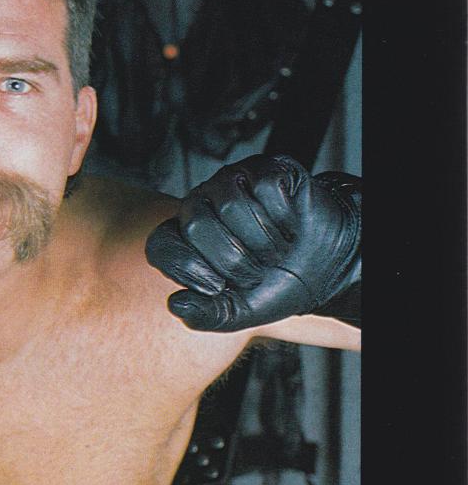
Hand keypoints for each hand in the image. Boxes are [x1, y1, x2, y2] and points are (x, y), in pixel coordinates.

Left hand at [145, 154, 360, 331]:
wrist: (323, 270)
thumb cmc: (272, 286)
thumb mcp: (236, 313)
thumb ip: (204, 315)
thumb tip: (175, 304)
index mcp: (182, 238)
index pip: (160, 245)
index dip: (190, 271)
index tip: (219, 287)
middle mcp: (199, 204)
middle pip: (196, 225)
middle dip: (233, 260)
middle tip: (256, 272)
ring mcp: (231, 183)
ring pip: (232, 206)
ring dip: (263, 241)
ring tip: (276, 251)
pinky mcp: (265, 169)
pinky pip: (266, 189)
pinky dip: (285, 220)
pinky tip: (290, 228)